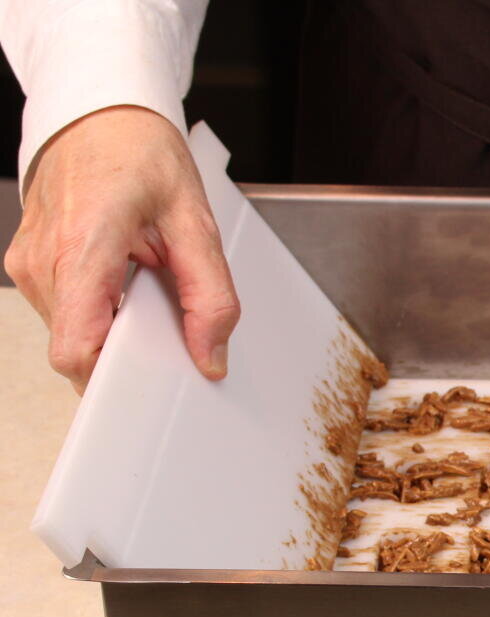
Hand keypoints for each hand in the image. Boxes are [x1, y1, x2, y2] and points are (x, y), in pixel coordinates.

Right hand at [4, 105, 239, 393]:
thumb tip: (210, 355)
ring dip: (113, 327)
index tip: (149, 380)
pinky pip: (66, 312)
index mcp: (83, 249)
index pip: (77, 348)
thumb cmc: (139, 154)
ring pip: (72, 333)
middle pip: (78, 349)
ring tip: (141, 283)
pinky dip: (99, 310)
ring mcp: (30, 265)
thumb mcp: (195, 221)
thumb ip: (209, 295)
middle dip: (125, 352)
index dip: (113, 378)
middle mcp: (44, 262)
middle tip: (163, 320)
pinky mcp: (30, 266)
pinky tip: (121, 278)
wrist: (98, 114)